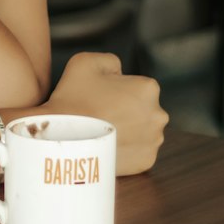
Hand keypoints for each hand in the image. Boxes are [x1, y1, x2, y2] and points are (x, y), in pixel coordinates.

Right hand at [42, 52, 167, 174]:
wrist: (64, 140)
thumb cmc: (73, 99)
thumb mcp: (85, 62)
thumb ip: (110, 61)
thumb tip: (119, 72)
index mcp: (149, 88)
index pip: (136, 86)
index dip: (116, 91)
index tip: (100, 98)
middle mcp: (159, 115)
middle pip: (143, 110)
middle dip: (127, 112)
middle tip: (101, 116)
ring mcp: (154, 141)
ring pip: (143, 132)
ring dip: (129, 131)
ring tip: (104, 134)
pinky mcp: (146, 162)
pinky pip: (139, 152)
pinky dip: (127, 150)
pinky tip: (109, 146)